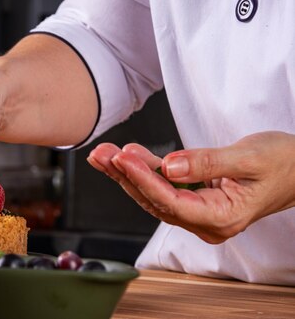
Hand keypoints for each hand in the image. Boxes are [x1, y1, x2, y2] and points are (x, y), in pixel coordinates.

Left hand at [87, 132, 294, 243]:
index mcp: (223, 217)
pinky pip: (164, 187)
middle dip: (125, 175)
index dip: (143, 179)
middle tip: (100, 154)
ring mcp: (200, 214)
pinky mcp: (196, 201)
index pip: (172, 201)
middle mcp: (207, 222)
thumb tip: (169, 166)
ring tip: (103, 153)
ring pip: (154, 195)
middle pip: (156, 200)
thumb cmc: (283, 161)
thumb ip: (206, 162)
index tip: (122, 159)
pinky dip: (145, 171)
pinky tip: (126, 156)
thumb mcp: (248, 157)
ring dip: (128, 173)